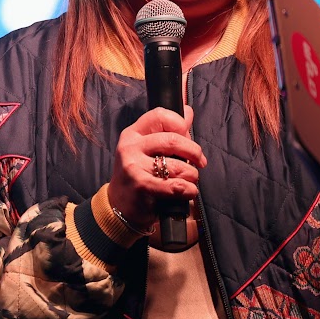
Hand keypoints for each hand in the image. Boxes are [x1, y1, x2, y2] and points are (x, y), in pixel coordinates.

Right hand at [108, 104, 203, 231]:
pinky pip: (175, 185)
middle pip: (173, 140)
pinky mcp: (141, 185)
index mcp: (133, 134)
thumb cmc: (139, 175)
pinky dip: (188, 190)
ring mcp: (133, 166)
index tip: (188, 137)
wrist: (119, 206)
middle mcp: (130, 147)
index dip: (179, 124)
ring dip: (192, 175)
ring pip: (178, 166)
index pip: (160, 115)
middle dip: (194, 152)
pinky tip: (188, 192)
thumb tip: (188, 112)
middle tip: (199, 162)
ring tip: (190, 180)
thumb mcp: (148, 150)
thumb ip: (169, 132)